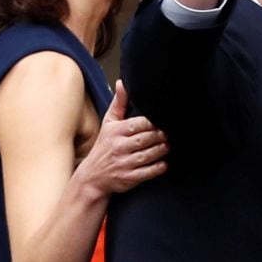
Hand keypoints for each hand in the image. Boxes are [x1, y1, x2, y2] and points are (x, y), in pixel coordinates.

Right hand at [79, 80, 167, 194]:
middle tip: (169, 133)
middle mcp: (120, 147)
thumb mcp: (109, 123)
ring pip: (149, 155)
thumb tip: (122, 82)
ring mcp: (124, 163)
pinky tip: (164, 163)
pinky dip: (158, 168)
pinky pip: (148, 172)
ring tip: (168, 145)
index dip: (154, 122)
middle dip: (161, 136)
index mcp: (117, 132)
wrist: (92, 176)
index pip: (139, 124)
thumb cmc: (104, 146)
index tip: (163, 119)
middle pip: (147, 139)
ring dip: (162, 150)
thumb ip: (118, 103)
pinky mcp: (129, 178)